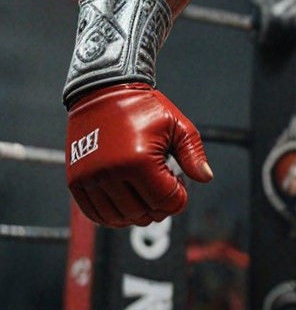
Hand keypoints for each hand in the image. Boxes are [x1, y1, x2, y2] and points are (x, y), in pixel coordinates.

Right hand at [66, 83, 212, 226]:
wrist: (105, 91)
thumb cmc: (143, 107)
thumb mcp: (177, 125)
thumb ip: (193, 153)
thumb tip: (205, 178)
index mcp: (140, 160)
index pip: (166, 199)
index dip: (179, 199)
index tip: (181, 188)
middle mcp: (112, 173)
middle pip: (143, 212)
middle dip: (161, 208)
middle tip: (166, 193)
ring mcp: (91, 179)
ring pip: (119, 218)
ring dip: (138, 215)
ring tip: (147, 198)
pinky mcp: (76, 182)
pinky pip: (96, 214)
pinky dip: (113, 218)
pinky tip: (127, 207)